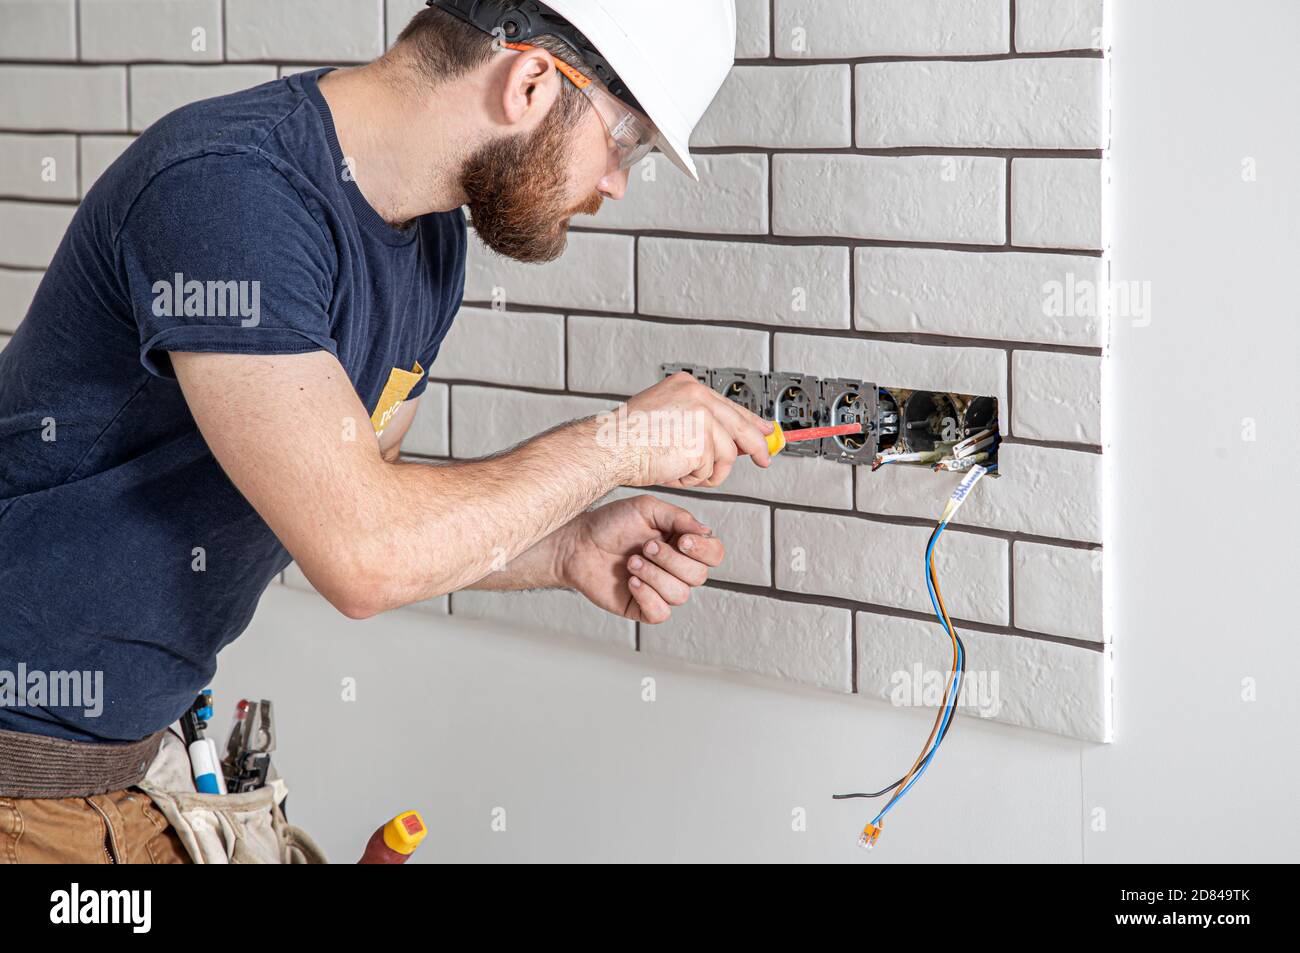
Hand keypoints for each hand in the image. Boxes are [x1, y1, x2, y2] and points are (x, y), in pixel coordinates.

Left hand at [556, 494, 723, 623]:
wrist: (578, 544)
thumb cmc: (611, 523)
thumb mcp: (647, 509)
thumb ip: (679, 517)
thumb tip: (706, 532)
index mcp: (683, 544)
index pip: (714, 554)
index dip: (704, 550)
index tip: (681, 540)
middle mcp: (676, 569)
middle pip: (699, 576)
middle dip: (670, 561)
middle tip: (644, 547)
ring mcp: (661, 590)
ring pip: (680, 595)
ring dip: (654, 576)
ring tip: (631, 562)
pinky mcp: (643, 608)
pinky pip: (661, 613)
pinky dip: (647, 596)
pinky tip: (631, 582)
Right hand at [604, 372, 773, 488]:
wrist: (609, 447)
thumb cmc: (628, 438)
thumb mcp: (668, 419)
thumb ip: (699, 425)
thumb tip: (732, 443)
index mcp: (687, 386)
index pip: (729, 406)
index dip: (750, 422)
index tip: (764, 431)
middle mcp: (697, 397)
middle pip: (740, 426)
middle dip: (756, 447)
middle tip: (765, 459)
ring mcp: (701, 418)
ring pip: (725, 455)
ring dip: (706, 471)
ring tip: (682, 471)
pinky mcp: (701, 443)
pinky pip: (709, 471)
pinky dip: (693, 479)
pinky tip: (673, 471)